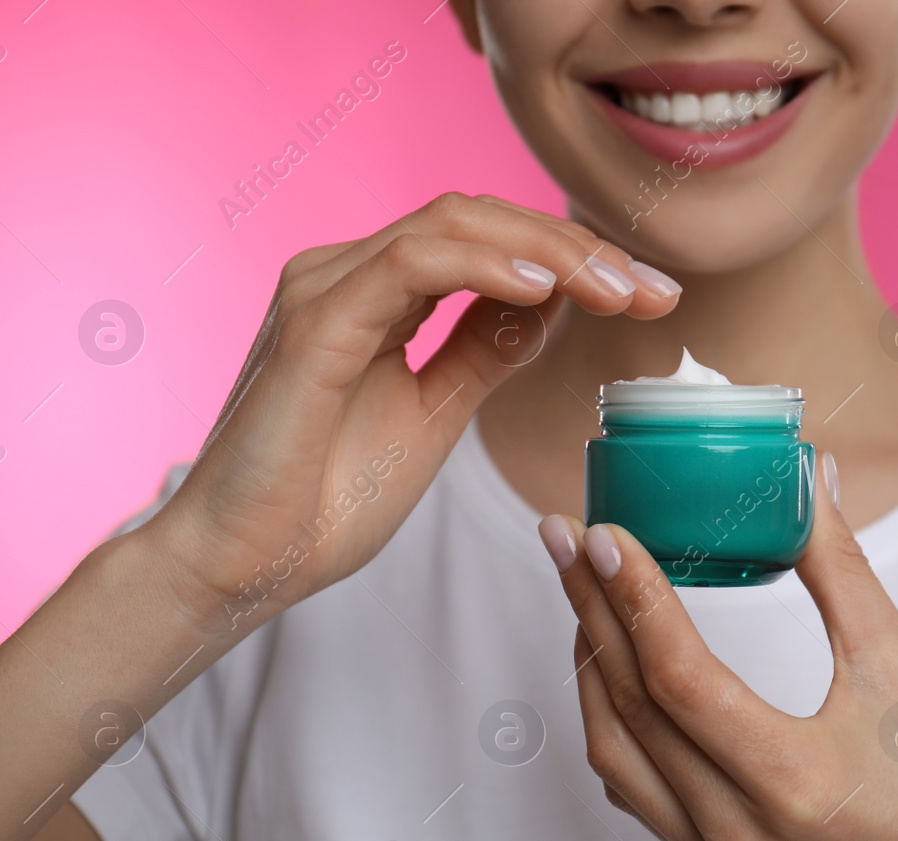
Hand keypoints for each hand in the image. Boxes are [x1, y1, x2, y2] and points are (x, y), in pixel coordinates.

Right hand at [149, 193, 679, 632]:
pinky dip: (485, 268)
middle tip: (655, 291)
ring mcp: (326, 289)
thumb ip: (483, 352)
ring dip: (548, 252)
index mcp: (376, 294)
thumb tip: (551, 304)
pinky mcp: (314, 323)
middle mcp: (348, 273)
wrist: (242, 565)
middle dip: (579, 249)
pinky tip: (547, 287)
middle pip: (481, 219)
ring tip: (617, 290)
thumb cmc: (323, 500)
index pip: (490, 244)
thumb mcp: (435, 414)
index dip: (576, 260)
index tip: (651, 299)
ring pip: (453, 227)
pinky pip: (411, 267)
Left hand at [539, 458, 897, 840]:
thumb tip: (804, 475)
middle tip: (564, 539)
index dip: (632, 596)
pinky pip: (635, 790)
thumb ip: (840, 565)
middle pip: (632, 707)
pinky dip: (613, 723)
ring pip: (616, 754)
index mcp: (795, 782)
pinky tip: (612, 669)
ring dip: (591, 667)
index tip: (601, 532)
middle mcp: (743, 835)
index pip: (679, 678)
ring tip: (584, 592)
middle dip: (591, 610)